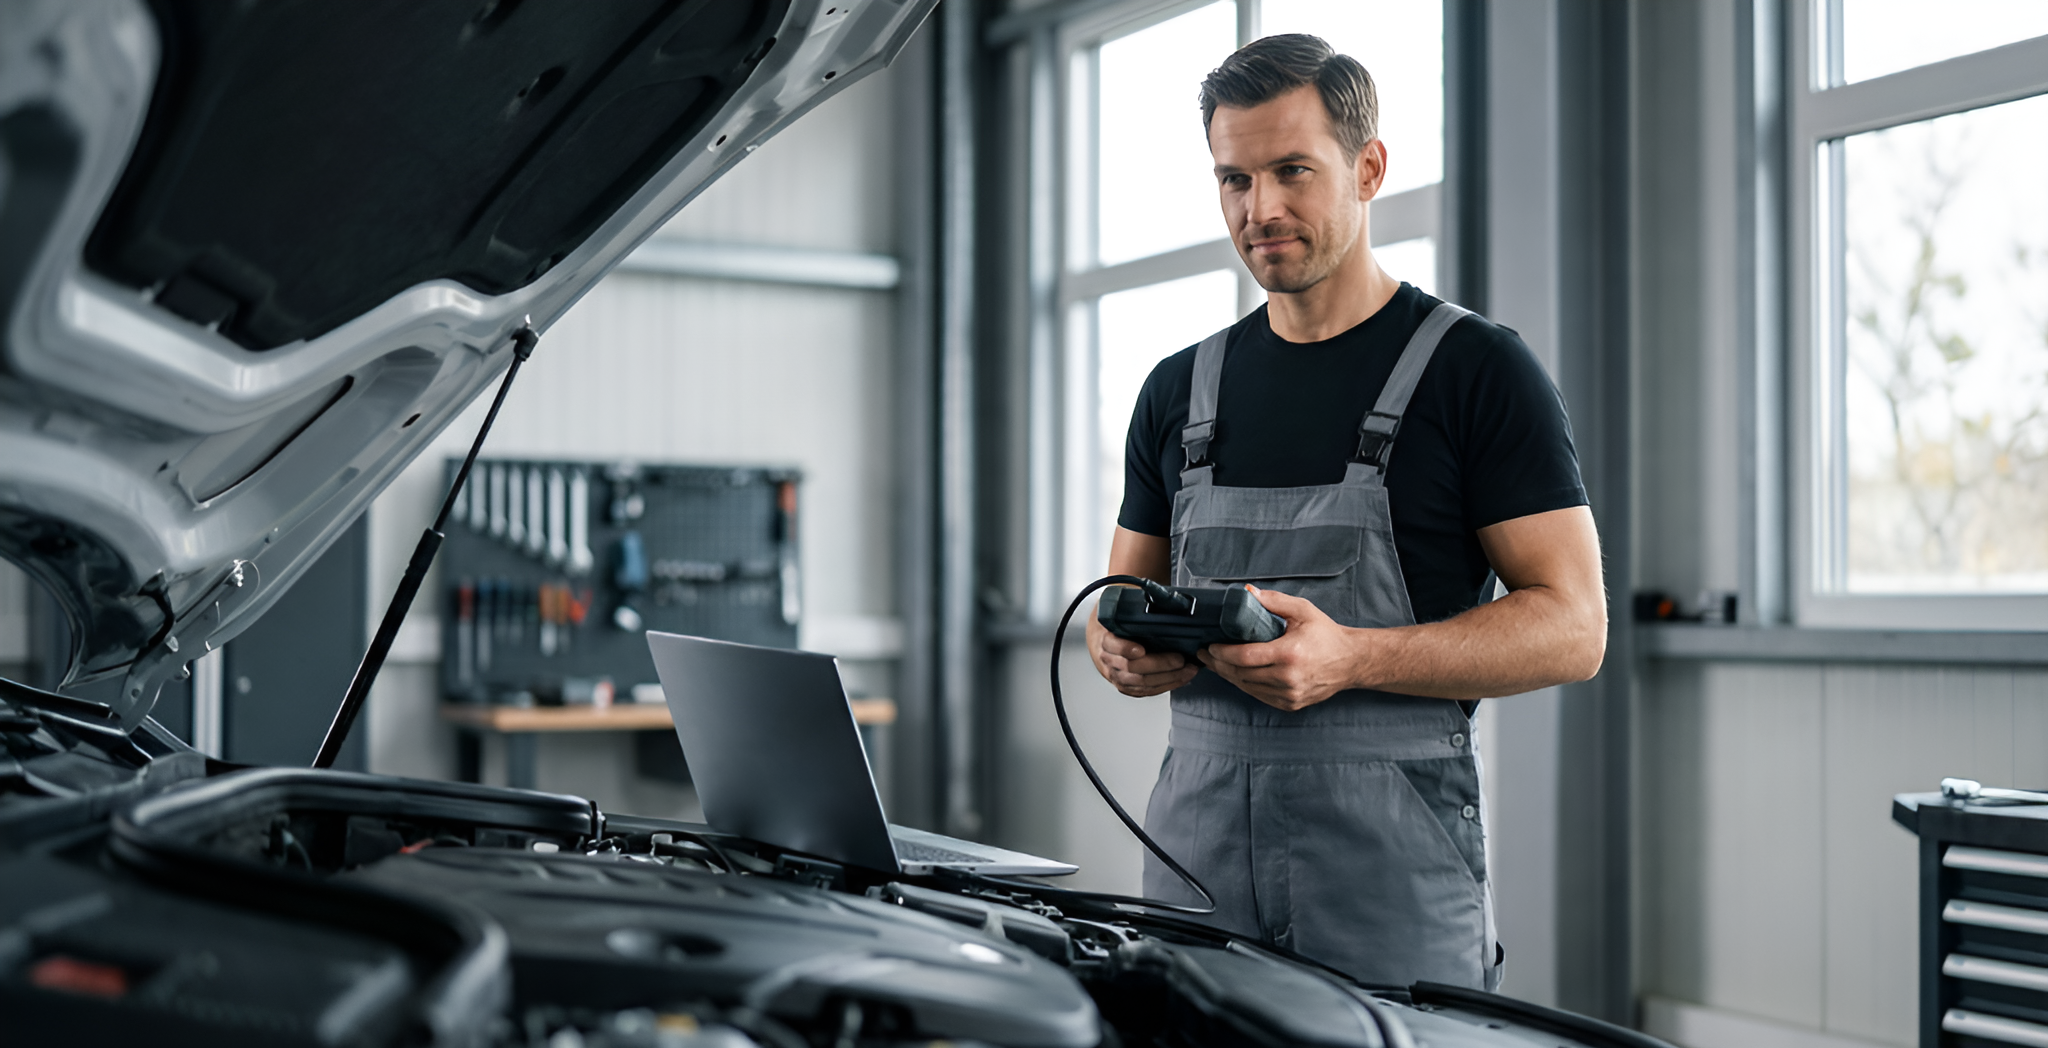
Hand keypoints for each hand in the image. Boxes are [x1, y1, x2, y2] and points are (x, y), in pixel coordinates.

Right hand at [1088, 610, 1197, 696]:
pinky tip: (1182, 678)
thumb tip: (1162, 597)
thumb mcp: (1120, 612)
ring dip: (1168, 678)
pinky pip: (1147, 691)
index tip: (1141, 649)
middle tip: (1179, 659)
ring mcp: (1117, 676)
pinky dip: (1167, 685)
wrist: (1103, 641)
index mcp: (1105, 638)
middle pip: (1131, 667)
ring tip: (1188, 670)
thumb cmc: (1117, 625)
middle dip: (1159, 665)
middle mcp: (1109, 660)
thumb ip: (1135, 608)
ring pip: (1142, 683)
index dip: (1125, 649)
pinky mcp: (1127, 687)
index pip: (1112, 645)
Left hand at [1199, 586, 1364, 710]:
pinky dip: (1245, 684)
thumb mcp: (1303, 610)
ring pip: (1247, 687)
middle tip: (1206, 654)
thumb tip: (1246, 593)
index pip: (1244, 657)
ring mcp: (1289, 695)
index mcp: (1289, 654)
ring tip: (1217, 663)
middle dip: (1219, 664)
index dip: (1222, 653)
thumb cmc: (1326, 635)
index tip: (1211, 646)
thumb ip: (1273, 601)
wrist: (1350, 662)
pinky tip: (1237, 674)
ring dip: (1229, 675)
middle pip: (1241, 674)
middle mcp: (1288, 678)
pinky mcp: (1290, 704)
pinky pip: (1259, 695)